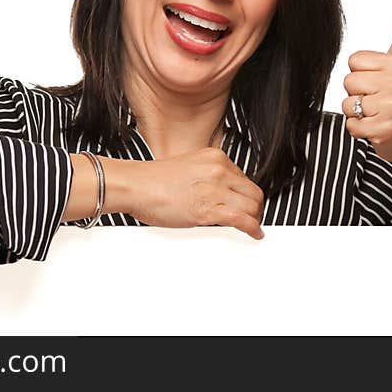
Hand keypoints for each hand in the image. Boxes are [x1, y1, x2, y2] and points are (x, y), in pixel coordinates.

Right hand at [126, 147, 264, 239]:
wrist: (135, 185)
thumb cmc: (153, 180)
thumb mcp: (189, 166)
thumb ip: (207, 175)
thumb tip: (219, 191)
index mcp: (214, 157)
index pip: (243, 177)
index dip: (246, 194)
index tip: (245, 202)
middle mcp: (218, 170)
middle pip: (253, 192)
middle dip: (256, 207)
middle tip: (253, 217)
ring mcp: (215, 189)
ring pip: (252, 207)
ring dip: (255, 219)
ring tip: (251, 227)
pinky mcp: (208, 209)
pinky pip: (242, 220)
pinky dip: (253, 229)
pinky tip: (254, 233)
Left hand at [342, 10, 391, 164]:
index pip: (354, 61)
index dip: (361, 74)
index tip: (378, 83)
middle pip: (348, 82)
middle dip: (357, 94)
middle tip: (377, 101)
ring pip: (348, 104)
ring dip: (358, 113)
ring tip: (377, 115)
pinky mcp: (384, 130)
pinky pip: (352, 125)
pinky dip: (359, 130)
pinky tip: (376, 129)